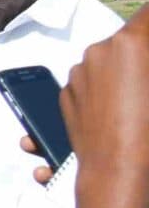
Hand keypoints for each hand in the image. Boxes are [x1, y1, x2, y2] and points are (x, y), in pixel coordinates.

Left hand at [58, 7, 148, 186]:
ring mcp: (78, 72)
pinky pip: (90, 80)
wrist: (118, 168)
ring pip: (108, 60)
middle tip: (145, 77)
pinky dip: (103, 87)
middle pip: (129, 39)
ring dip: (122, 70)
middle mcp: (98, 50)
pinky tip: (118, 108)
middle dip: (143, 50)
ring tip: (136, 98)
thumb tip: (145, 53)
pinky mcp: (66, 93)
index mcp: (130, 42)